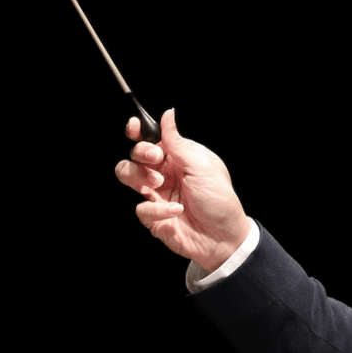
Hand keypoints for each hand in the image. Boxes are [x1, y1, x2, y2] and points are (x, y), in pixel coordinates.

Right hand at [115, 109, 252, 271]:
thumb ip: (177, 141)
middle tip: (156, 159)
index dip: (138, 131)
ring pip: (127, 175)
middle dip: (140, 153)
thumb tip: (168, 114)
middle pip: (134, 154)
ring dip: (140, 176)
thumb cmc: (219, 200)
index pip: (151, 138)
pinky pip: (141, 208)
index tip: (134, 128)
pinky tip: (176, 211)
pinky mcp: (153, 216)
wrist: (224, 238)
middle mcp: (164, 173)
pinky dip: (157, 209)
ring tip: (159, 184)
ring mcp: (157, 194)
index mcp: (177, 157)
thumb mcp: (201, 165)